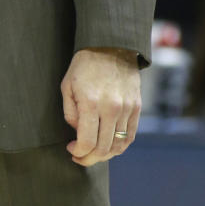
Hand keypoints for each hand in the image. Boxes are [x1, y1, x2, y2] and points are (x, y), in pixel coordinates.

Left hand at [61, 48, 141, 166]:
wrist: (111, 46)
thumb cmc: (84, 67)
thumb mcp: (67, 86)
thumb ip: (71, 114)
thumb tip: (79, 134)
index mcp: (91, 103)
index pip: (87, 142)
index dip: (78, 152)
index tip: (71, 150)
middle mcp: (111, 108)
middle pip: (103, 149)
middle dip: (89, 159)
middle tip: (80, 156)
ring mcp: (127, 109)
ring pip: (118, 146)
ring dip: (104, 156)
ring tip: (94, 152)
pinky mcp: (137, 107)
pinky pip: (130, 136)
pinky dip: (120, 147)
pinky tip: (109, 147)